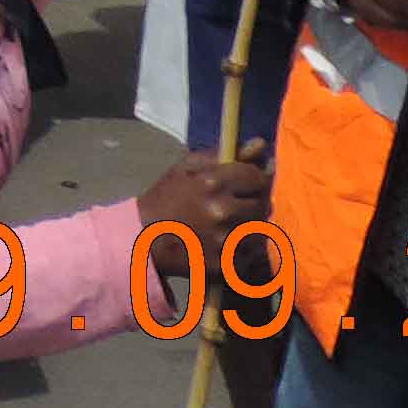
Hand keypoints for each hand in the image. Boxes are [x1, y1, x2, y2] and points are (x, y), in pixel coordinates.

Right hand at [138, 151, 270, 248]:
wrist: (144, 236)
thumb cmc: (166, 196)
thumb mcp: (188, 166)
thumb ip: (225, 154)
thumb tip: (261, 145)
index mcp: (213, 182)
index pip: (257, 177)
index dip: (257, 178)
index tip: (250, 182)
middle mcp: (222, 211)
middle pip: (263, 204)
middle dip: (254, 202)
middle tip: (239, 204)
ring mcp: (224, 240)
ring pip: (259, 229)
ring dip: (251, 224)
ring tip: (232, 223)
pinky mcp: (224, 263)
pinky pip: (250, 253)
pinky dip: (244, 247)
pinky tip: (226, 241)